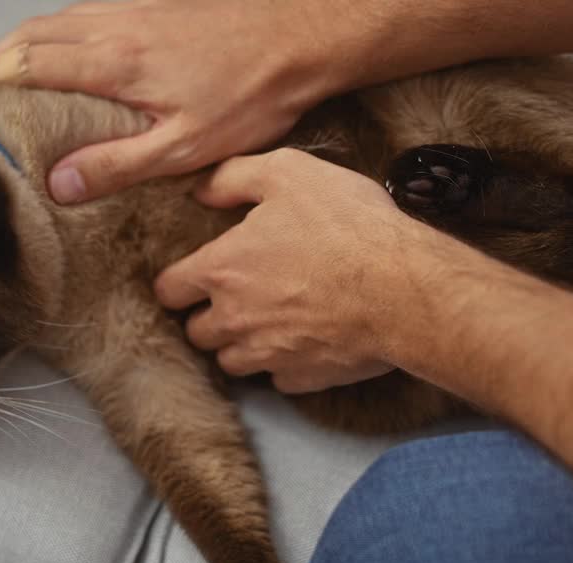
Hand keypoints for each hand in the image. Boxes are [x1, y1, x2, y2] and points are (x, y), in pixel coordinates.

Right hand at [0, 0, 336, 203]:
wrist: (300, 37)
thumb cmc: (251, 93)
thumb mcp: (185, 146)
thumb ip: (118, 164)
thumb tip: (59, 182)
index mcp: (113, 62)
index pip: (27, 65)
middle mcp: (113, 27)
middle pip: (29, 35)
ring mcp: (131, 11)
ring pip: (54, 19)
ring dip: (21, 46)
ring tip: (4, 78)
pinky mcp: (151, 7)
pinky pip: (84, 13)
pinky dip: (55, 33)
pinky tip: (63, 55)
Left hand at [155, 149, 451, 393]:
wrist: (403, 288)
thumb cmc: (347, 226)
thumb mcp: (289, 173)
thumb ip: (235, 178)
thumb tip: (202, 190)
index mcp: (221, 270)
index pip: (169, 290)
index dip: (179, 283)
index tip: (194, 278)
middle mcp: (234, 319)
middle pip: (197, 333)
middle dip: (209, 318)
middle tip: (236, 298)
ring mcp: (266, 354)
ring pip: (231, 363)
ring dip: (241, 346)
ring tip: (267, 323)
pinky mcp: (301, 378)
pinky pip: (278, 379)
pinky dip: (284, 364)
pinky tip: (303, 341)